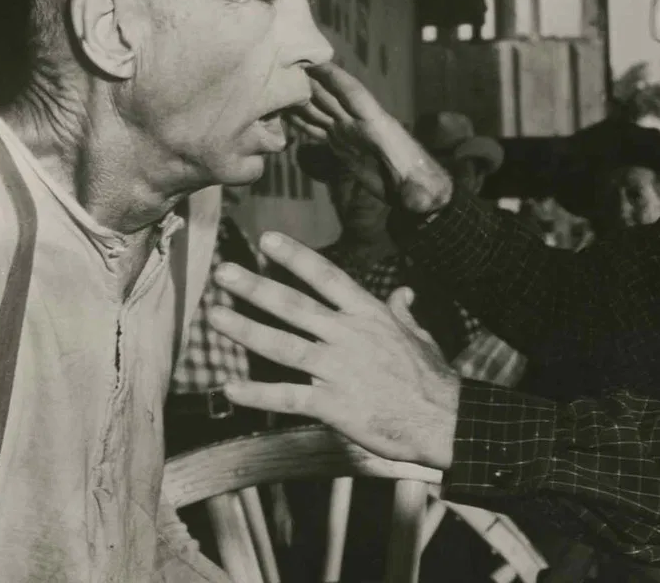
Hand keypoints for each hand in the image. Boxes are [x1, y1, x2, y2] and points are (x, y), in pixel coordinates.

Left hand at [208, 232, 460, 468]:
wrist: (444, 419)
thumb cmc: (432, 378)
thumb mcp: (419, 336)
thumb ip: (402, 313)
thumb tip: (403, 293)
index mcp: (369, 315)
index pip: (327, 277)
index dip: (296, 257)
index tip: (268, 239)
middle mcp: (349, 336)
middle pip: (294, 305)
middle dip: (255, 287)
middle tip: (223, 272)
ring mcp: (339, 369)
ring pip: (282, 345)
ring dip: (245, 329)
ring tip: (215, 316)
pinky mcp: (333, 404)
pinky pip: (287, 397)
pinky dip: (257, 394)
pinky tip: (230, 389)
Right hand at [291, 63, 452, 214]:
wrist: (417, 195)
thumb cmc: (421, 190)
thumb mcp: (421, 193)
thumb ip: (417, 195)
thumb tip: (420, 202)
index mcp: (379, 127)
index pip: (354, 95)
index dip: (335, 78)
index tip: (314, 62)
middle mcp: (361, 124)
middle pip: (330, 96)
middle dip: (308, 80)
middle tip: (278, 66)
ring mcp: (350, 133)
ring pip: (321, 109)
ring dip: (299, 97)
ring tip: (272, 85)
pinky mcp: (343, 146)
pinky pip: (318, 128)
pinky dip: (301, 119)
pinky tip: (282, 113)